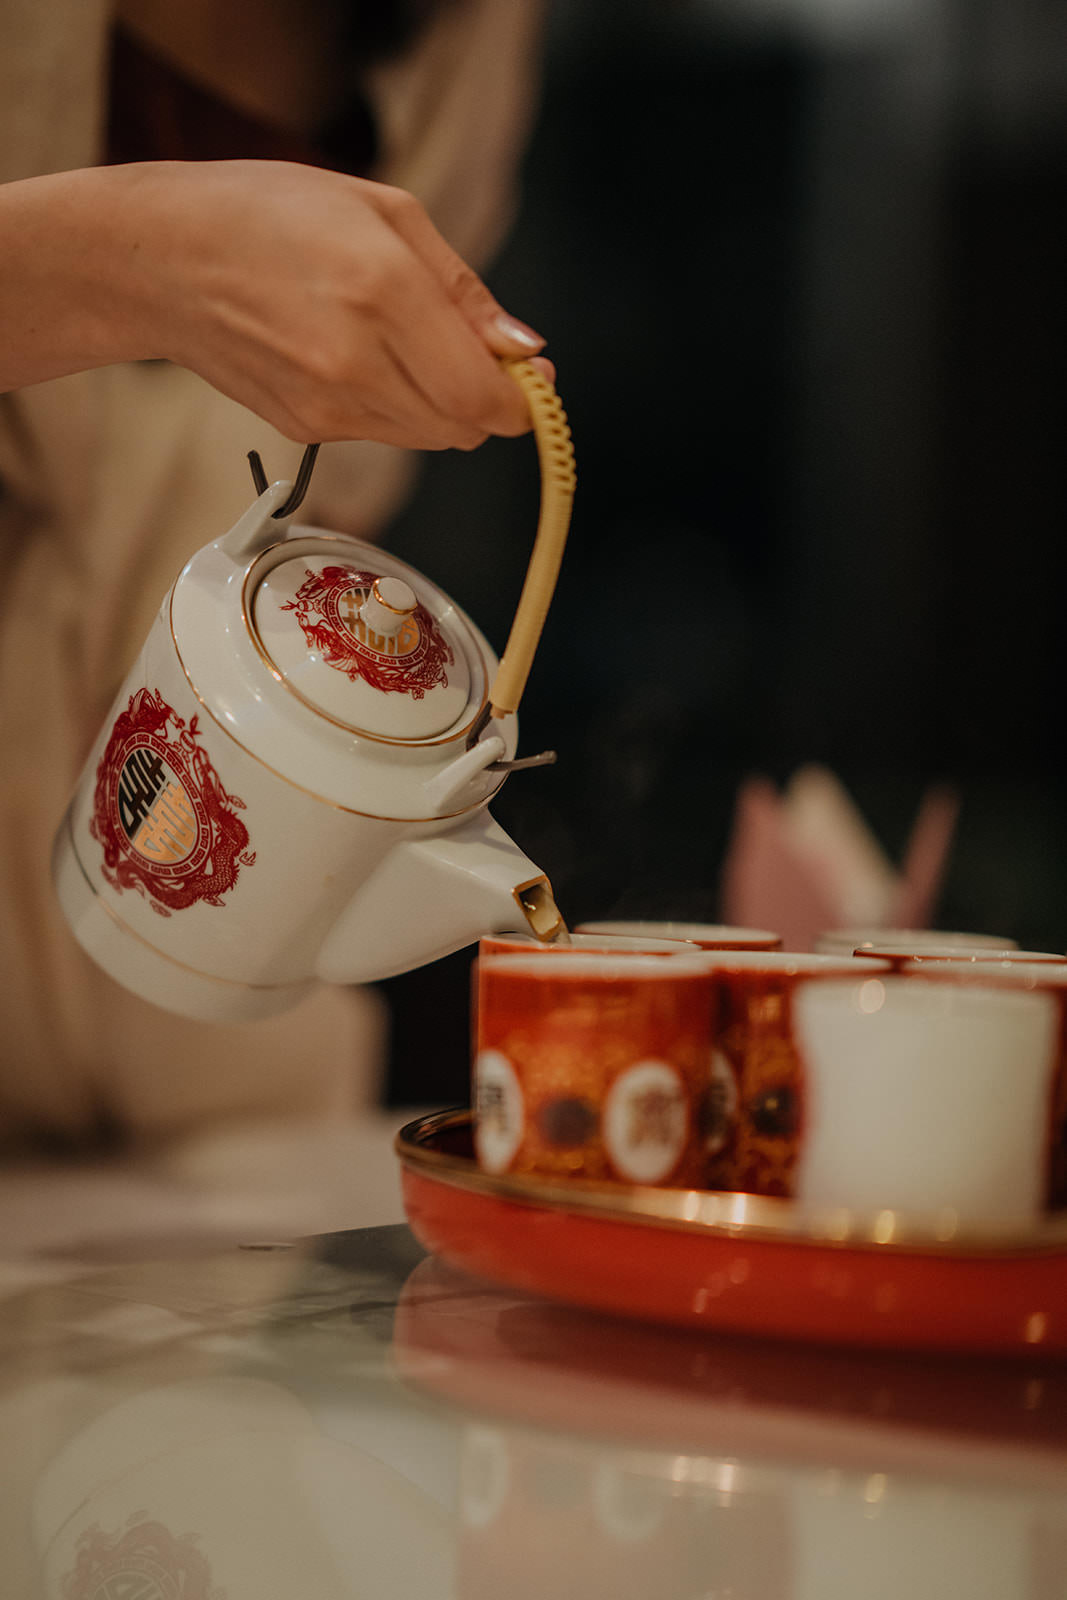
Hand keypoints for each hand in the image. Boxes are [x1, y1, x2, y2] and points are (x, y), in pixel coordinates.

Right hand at [0, 161, 553, 448]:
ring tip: (401, 340)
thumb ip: (463, 290)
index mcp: (383, 292)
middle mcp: (355, 362)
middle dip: (483, 400)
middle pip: (462, 427)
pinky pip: (382, 432)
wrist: (160, 259)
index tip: (528, 381)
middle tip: (472, 353)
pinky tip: (356, 354)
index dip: (519, 400)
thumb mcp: (384, 212)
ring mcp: (326, 405)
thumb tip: (524, 351)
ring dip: (438, 403)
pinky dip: (393, 405)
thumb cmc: (267, 214)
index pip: (481, 396)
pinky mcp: (305, 429)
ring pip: (426, 436)